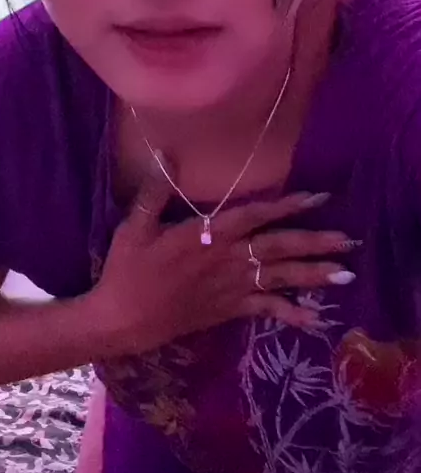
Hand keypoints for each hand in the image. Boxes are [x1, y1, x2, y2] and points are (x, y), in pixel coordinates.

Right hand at [89, 167, 351, 357]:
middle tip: (349, 240)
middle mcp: (226, 260)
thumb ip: (155, 191)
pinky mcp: (228, 310)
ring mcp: (230, 288)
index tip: (317, 198)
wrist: (123, 319)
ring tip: (344, 274)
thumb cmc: (128, 269)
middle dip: (314, 242)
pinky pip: (264, 311)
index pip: (254, 216)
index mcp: (206, 235)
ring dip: (312, 275)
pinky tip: (314, 319)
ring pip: (278, 279)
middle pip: (277, 248)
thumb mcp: (134, 226)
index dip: (286, 206)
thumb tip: (166, 153)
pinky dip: (289, 314)